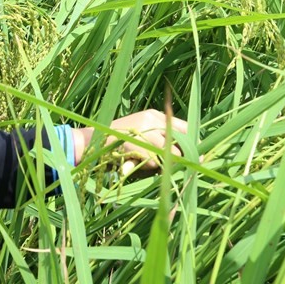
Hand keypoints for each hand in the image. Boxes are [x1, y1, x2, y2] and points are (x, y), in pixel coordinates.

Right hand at [72, 110, 187, 173]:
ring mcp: (144, 131)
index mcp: (154, 115)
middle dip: (180, 157)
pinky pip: (154, 163)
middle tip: (174, 165)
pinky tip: (134, 163)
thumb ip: (161, 138)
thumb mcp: (141, 133)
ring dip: (161, 164)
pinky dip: (147, 168)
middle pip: (181, 142)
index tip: (195, 155)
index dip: (191, 143)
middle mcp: (151, 120)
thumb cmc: (117, 144)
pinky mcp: (137, 144)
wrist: (90, 143)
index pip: (184, 127)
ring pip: (169, 154)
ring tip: (144, 162)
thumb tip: (194, 155)